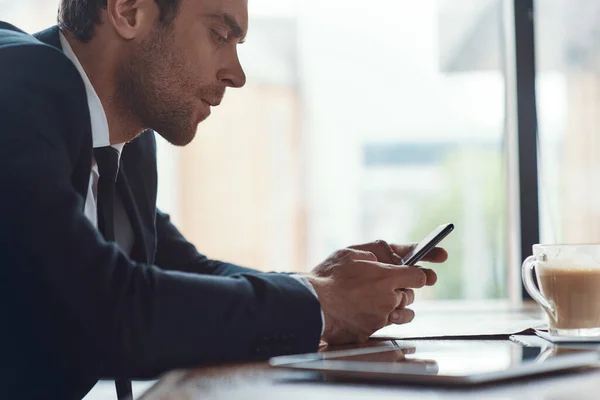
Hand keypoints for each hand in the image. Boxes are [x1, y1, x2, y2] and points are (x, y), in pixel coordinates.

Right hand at [307, 241, 446, 344]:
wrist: (312, 304)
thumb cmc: (328, 277)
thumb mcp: (349, 254)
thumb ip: (370, 255)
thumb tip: (377, 259)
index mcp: (386, 277)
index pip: (418, 277)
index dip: (417, 275)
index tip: (414, 274)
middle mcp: (388, 299)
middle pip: (410, 295)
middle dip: (403, 290)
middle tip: (389, 286)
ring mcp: (380, 318)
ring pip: (403, 314)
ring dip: (399, 307)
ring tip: (386, 302)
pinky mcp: (370, 331)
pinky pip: (384, 325)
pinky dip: (380, 319)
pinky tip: (368, 313)